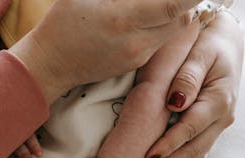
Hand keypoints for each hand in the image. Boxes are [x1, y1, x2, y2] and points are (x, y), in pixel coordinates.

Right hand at [9, 0, 202, 103]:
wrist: (54, 63)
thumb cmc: (63, 21)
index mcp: (124, 19)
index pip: (173, 6)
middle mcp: (138, 42)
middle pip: (182, 20)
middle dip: (190, 2)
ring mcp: (140, 56)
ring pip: (176, 33)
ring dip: (180, 14)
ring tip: (171, 2)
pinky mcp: (139, 64)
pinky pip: (162, 42)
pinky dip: (166, 26)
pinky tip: (155, 16)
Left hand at [145, 11, 243, 157]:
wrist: (228, 41)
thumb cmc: (210, 43)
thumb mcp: (199, 53)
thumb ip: (188, 77)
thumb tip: (175, 103)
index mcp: (220, 100)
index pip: (191, 128)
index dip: (170, 144)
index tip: (149, 157)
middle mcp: (223, 116)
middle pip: (196, 147)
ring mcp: (221, 122)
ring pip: (198, 152)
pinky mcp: (214, 124)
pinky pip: (199, 146)